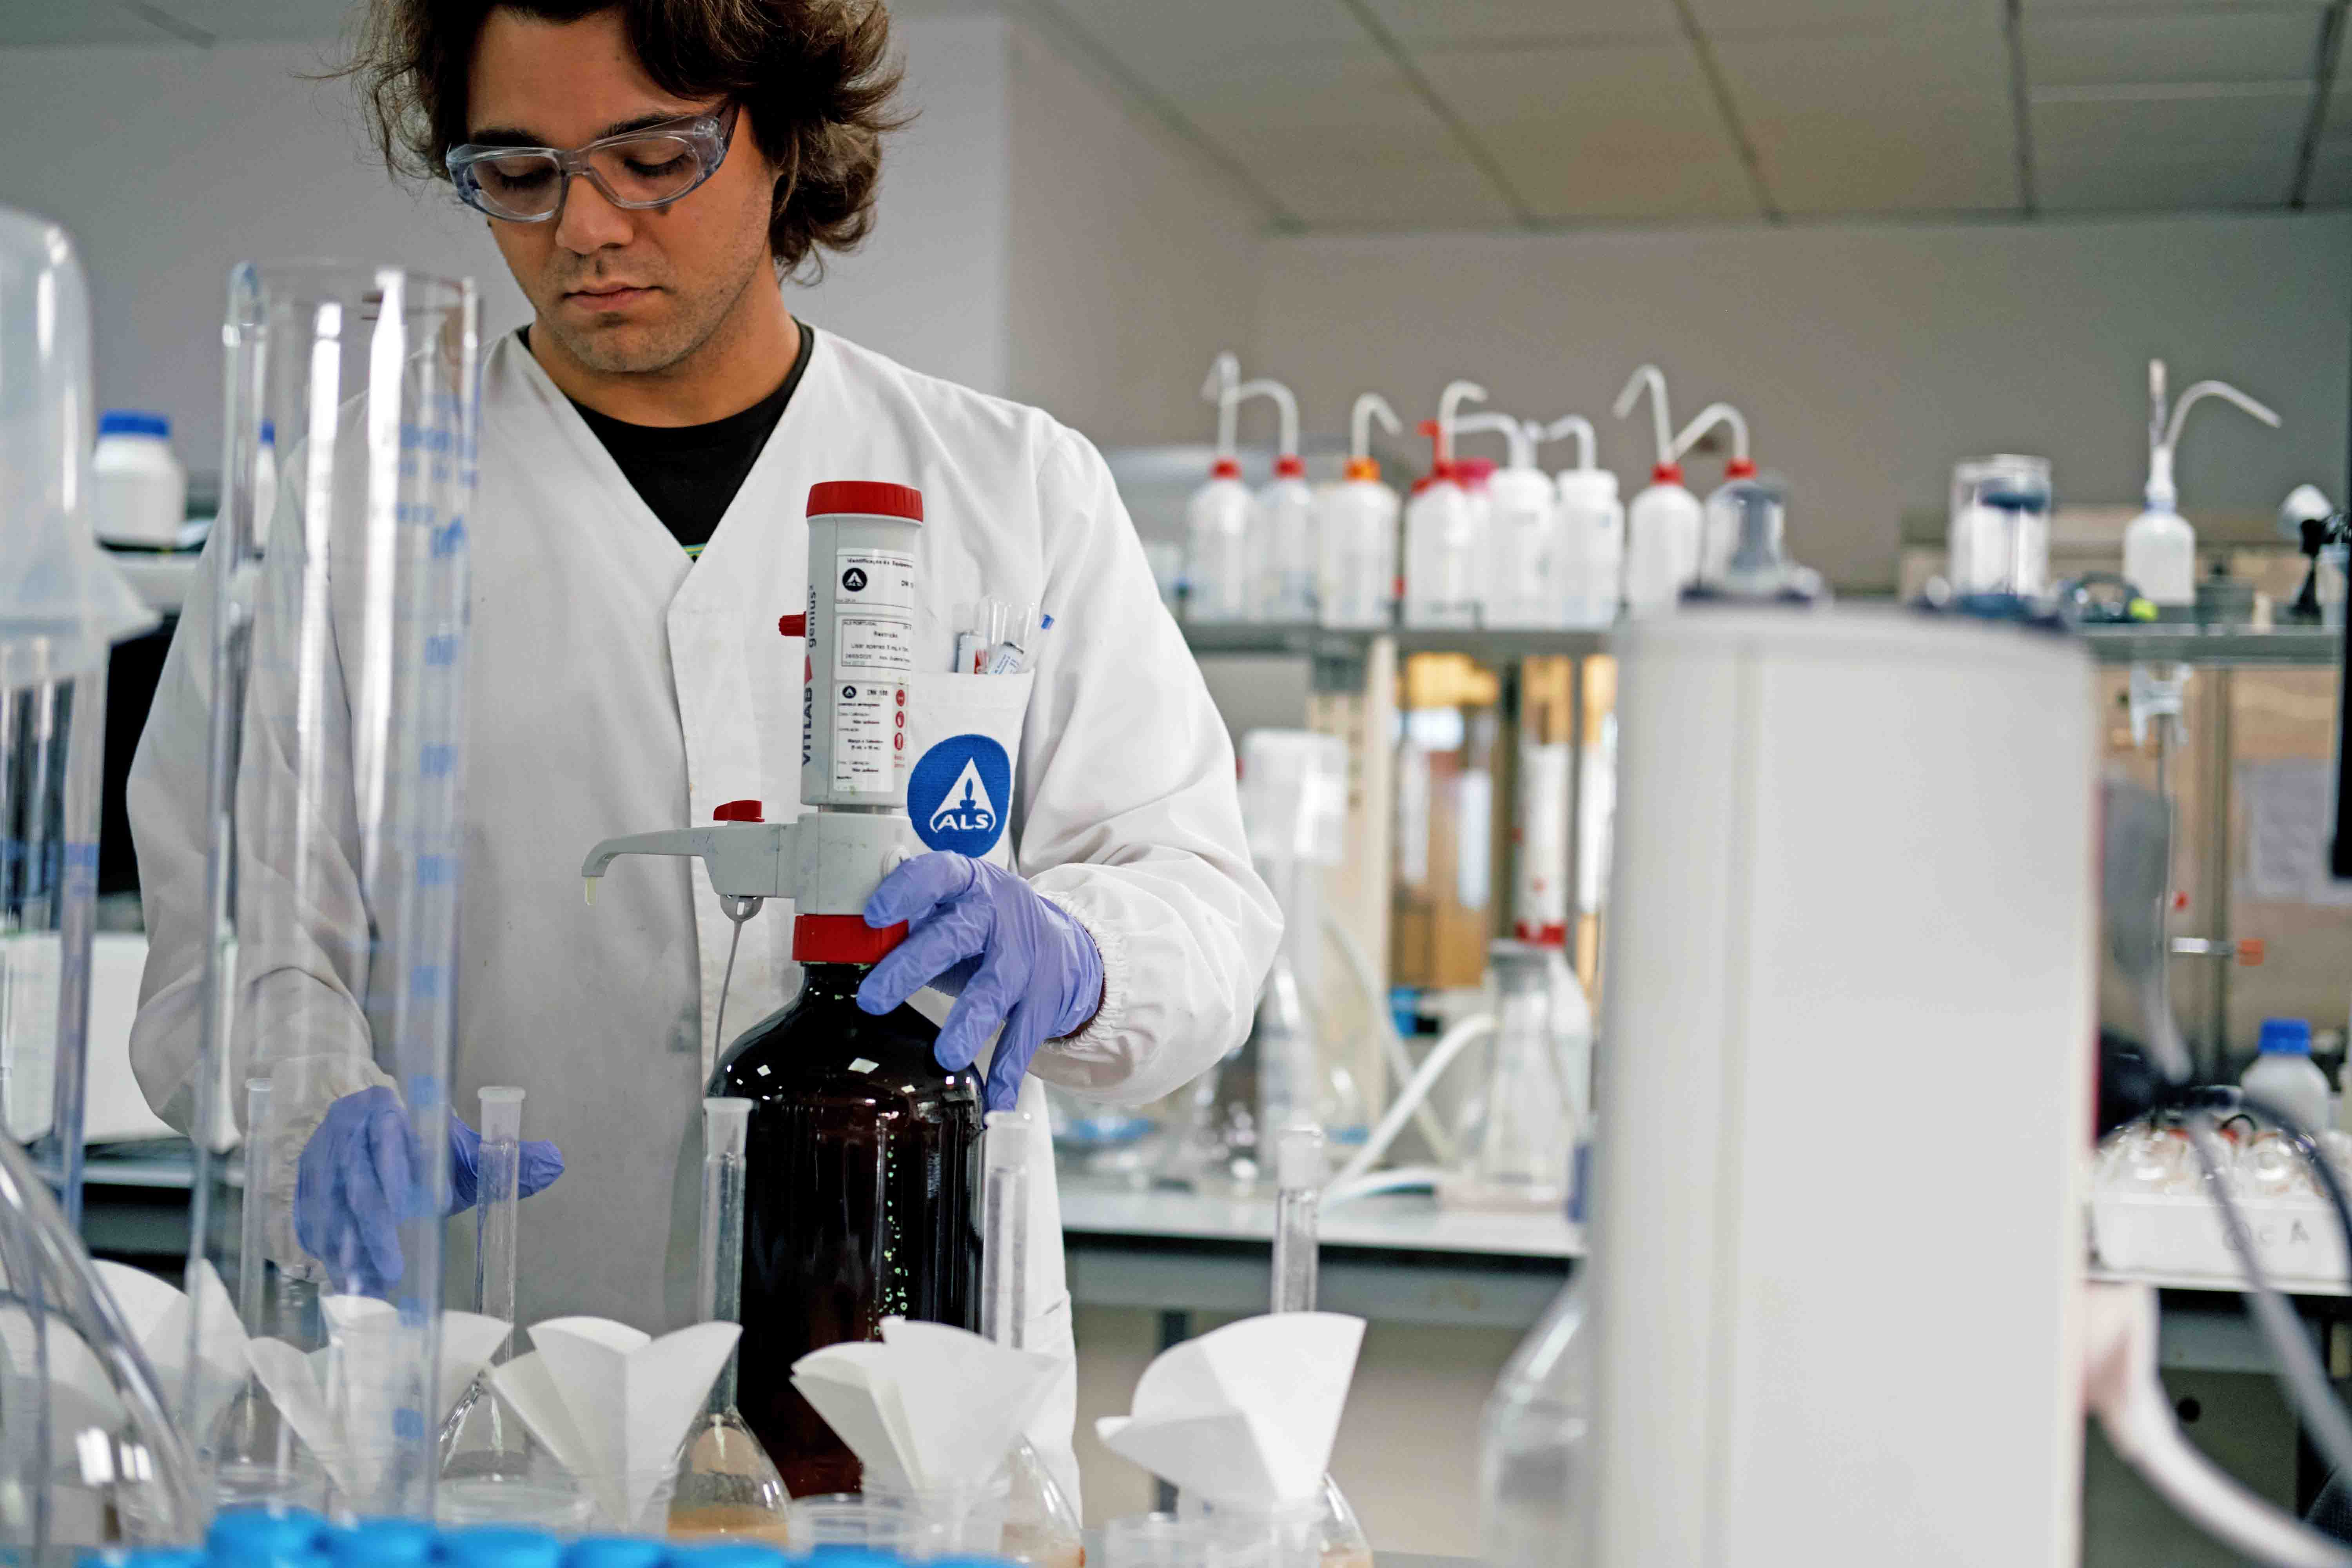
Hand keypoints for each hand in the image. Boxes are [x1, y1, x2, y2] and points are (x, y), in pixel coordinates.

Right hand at [295, 1087, 566, 1294]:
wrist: (376, 1141)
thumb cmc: (428, 1151)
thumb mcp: (466, 1153)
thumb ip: (508, 1158)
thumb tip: (555, 1161)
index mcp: (386, 1109)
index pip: (388, 1134)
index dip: (400, 1168)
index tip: (423, 1204)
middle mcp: (345, 1131)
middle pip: (357, 1180)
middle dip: (375, 1229)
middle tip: (394, 1269)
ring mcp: (318, 1160)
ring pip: (329, 1207)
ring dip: (347, 1249)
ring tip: (367, 1285)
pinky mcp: (303, 1187)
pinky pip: (310, 1221)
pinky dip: (327, 1252)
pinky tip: (344, 1278)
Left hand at [857, 853, 1102, 1112]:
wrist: (1063, 944)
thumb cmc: (984, 927)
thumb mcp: (950, 909)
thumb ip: (907, 924)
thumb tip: (842, 944)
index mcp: (968, 883)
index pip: (937, 874)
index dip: (906, 891)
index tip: (873, 916)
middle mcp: (998, 915)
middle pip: (956, 936)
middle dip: (913, 965)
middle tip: (873, 998)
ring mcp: (1025, 957)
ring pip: (995, 988)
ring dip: (970, 1022)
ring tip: (946, 1056)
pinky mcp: (1043, 998)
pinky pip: (1023, 1036)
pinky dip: (1008, 1071)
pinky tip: (995, 1101)